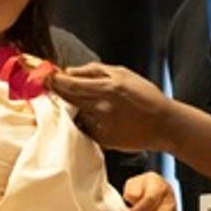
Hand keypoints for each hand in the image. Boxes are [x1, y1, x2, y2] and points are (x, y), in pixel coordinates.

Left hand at [50, 63, 176, 151]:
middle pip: (66, 99)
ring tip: (86, 103)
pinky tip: (98, 118)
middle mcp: (99, 108)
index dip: (54, 80)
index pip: (68, 84)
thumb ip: (94, 71)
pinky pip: (85, 128)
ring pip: (74, 114)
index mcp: (105, 89)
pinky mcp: (101, 139)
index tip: (46, 76)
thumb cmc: (146, 96)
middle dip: (57, 92)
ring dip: (72, 108)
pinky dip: (85, 122)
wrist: (164, 125)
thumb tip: (70, 71)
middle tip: (52, 86)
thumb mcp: (123, 74)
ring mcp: (99, 125)